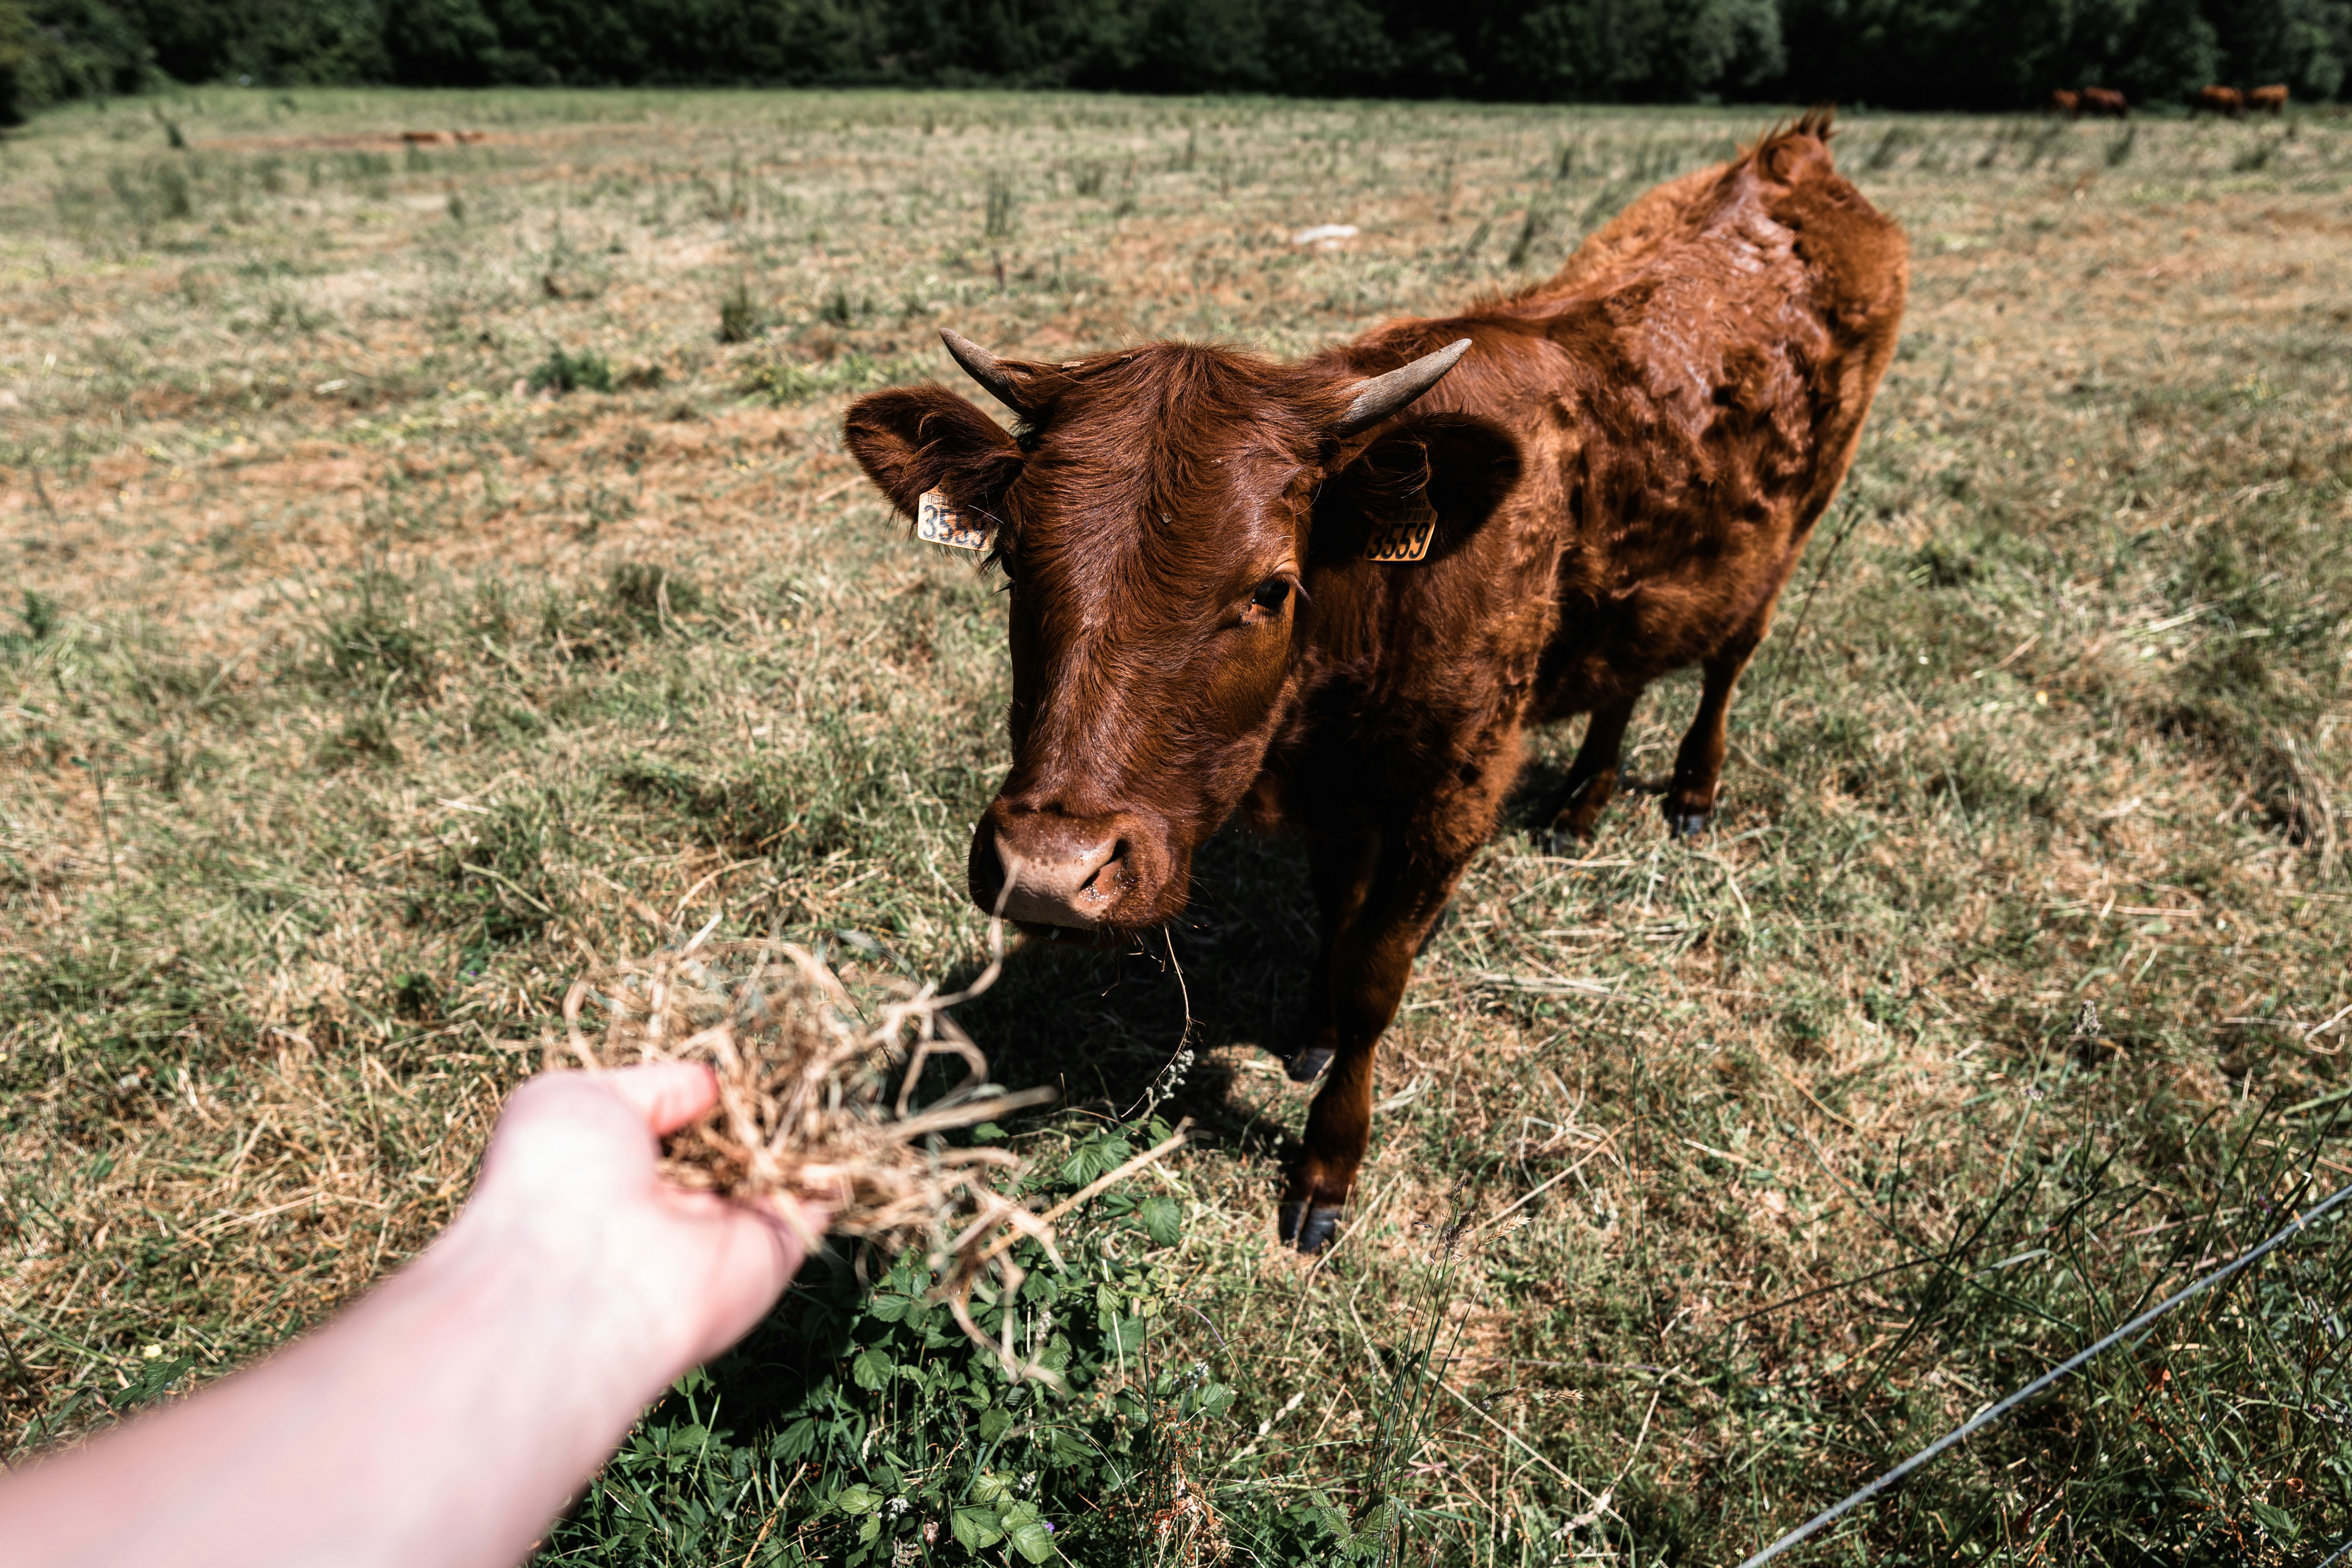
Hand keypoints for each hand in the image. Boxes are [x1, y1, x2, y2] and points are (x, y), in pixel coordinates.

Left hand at [448, 1062, 822, 1372]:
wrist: (575, 1283)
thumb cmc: (555, 1179)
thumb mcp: (575, 1097)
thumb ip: (648, 1086)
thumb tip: (707, 1085)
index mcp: (618, 1167)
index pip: (676, 1125)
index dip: (706, 1094)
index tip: (739, 1060)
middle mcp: (671, 1204)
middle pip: (731, 1150)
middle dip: (764, 1111)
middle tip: (797, 1062)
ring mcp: (722, 1233)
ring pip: (776, 1177)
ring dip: (805, 1136)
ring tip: (833, 1080)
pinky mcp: (769, 1258)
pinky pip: (811, 1212)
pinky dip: (836, 1177)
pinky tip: (850, 1135)